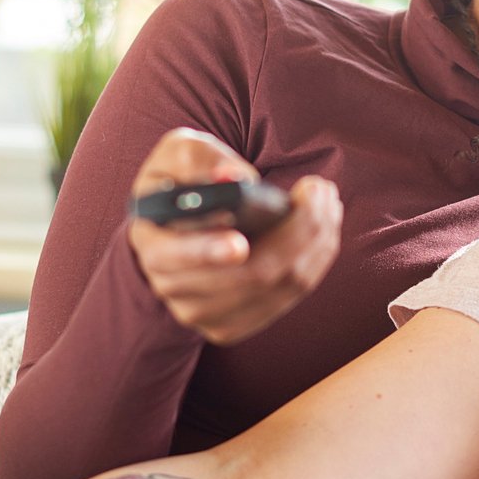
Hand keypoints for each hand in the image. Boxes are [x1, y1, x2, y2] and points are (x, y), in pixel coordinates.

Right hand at [126, 128, 342, 345]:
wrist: (180, 222)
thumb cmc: (182, 180)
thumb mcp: (179, 153)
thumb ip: (200, 159)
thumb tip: (233, 178)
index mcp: (152, 245)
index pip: (174, 256)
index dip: (208, 251)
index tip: (240, 242)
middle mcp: (172, 287)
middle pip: (247, 276)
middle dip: (296, 231)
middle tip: (319, 191)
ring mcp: (203, 313)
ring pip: (277, 287)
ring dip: (315, 243)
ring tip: (326, 202)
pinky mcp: (233, 324)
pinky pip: (288, 298)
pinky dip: (315, 261)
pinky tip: (323, 231)